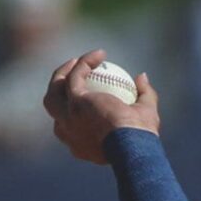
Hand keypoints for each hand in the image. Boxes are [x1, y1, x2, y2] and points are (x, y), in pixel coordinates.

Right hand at [42, 49, 160, 164]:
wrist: (133, 145)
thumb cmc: (142, 136)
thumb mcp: (147, 115)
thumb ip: (146, 95)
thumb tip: (141, 77)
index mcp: (80, 144)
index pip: (69, 126)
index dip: (72, 111)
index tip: (89, 95)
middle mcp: (68, 133)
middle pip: (54, 107)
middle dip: (57, 90)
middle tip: (74, 76)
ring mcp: (68, 118)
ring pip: (54, 91)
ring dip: (62, 74)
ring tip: (76, 61)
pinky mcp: (75, 103)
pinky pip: (75, 77)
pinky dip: (84, 63)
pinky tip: (99, 55)